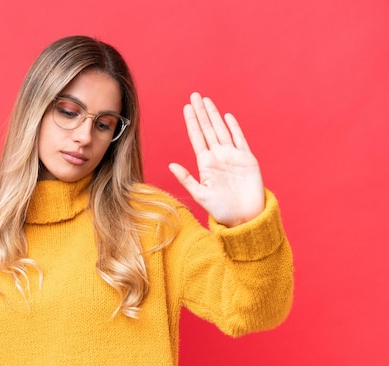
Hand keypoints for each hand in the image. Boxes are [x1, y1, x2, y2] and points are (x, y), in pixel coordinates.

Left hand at [169, 92, 264, 226]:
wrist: (244, 217)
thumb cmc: (220, 209)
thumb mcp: (199, 195)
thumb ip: (186, 179)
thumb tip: (171, 165)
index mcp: (205, 163)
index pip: (196, 137)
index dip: (191, 121)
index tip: (186, 107)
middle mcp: (218, 156)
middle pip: (208, 129)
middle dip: (201, 112)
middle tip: (194, 95)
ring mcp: (233, 157)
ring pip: (222, 130)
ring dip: (214, 115)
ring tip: (207, 100)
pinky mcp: (247, 160)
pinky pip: (240, 140)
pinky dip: (234, 128)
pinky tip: (227, 117)